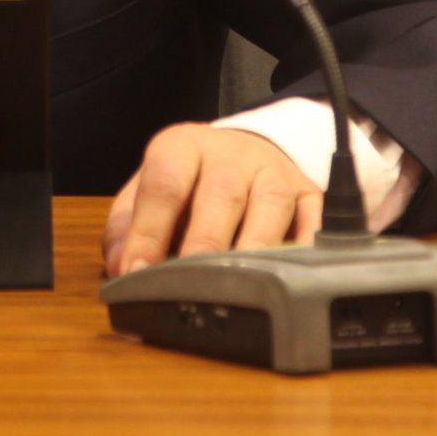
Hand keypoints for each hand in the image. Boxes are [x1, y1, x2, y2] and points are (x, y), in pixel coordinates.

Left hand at [102, 124, 322, 276]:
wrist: (241, 153)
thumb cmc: (186, 184)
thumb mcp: (144, 195)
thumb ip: (126, 232)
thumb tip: (124, 271)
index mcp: (181, 147)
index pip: (165, 185)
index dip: (150, 232)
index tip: (139, 273)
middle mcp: (229, 154)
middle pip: (220, 195)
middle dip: (204, 246)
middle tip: (189, 288)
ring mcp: (273, 171)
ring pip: (270, 205)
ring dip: (254, 249)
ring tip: (239, 288)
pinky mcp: (307, 192)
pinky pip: (312, 220)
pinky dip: (303, 247)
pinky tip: (288, 275)